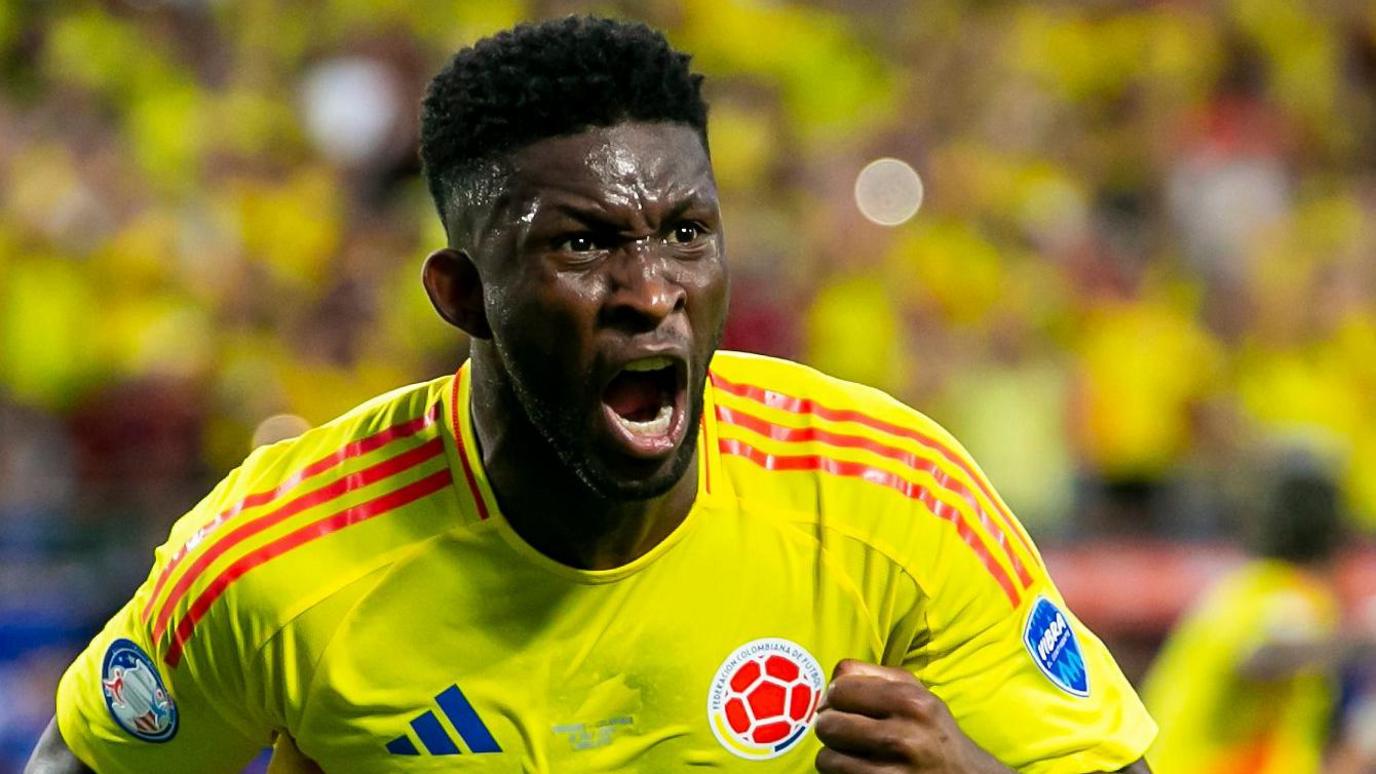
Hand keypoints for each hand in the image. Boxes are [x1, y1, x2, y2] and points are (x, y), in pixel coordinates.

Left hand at [814, 659, 1011, 772]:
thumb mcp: (916, 693)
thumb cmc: (933, 732)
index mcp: (910, 701)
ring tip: (854, 755)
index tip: (845, 706)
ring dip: (834, 757)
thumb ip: (874, 675)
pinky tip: (860, 770)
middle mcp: (903, 736)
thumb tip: (832, 682)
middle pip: (828, 723)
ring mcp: (893, 773)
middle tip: (848, 733)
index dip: (836, 697)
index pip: (840, 688)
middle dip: (831, 727)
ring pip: (826, 758)